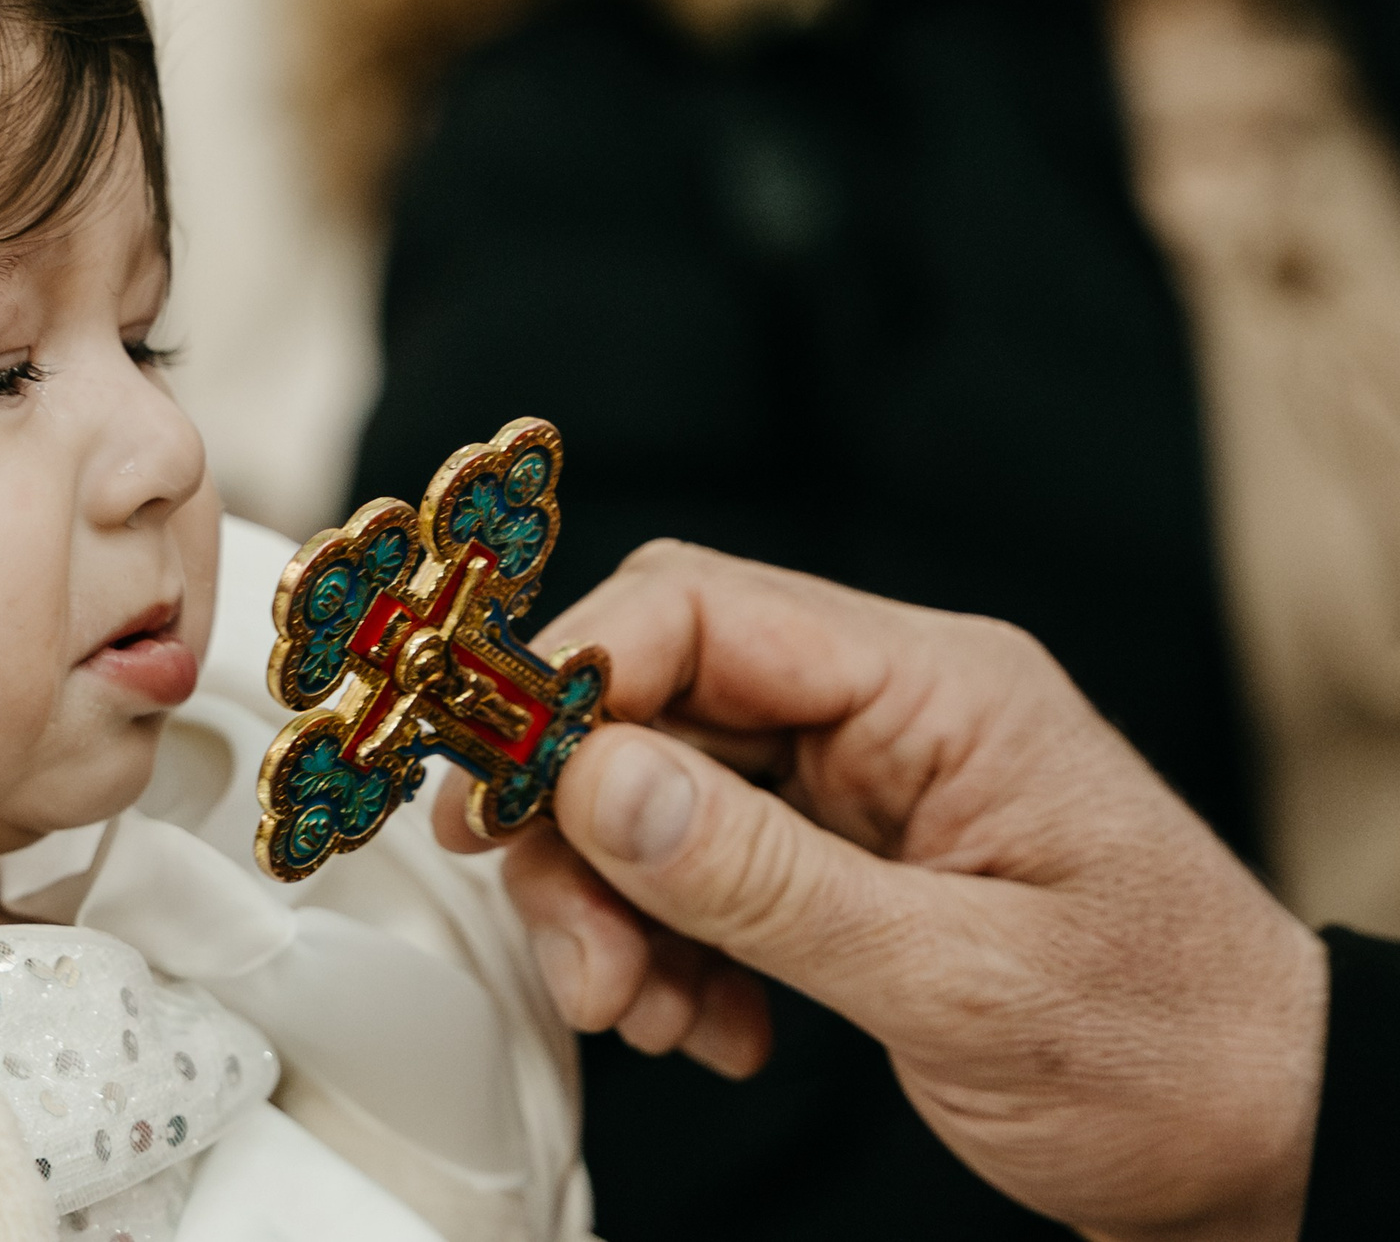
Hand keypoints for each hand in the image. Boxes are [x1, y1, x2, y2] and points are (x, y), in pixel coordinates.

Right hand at [436, 540, 1325, 1241]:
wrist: (1262, 1146)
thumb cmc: (1168, 1053)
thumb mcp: (962, 981)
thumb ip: (767, 880)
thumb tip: (596, 778)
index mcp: (936, 689)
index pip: (701, 612)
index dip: (571, 681)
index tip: (495, 784)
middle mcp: (887, 714)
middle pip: (655, 707)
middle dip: (582, 830)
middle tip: (575, 955)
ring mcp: (860, 786)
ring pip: (658, 794)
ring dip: (617, 907)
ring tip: (646, 1013)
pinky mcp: (840, 858)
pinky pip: (698, 868)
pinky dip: (671, 949)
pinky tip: (711, 1024)